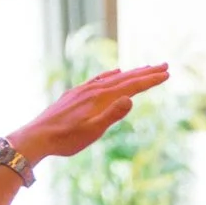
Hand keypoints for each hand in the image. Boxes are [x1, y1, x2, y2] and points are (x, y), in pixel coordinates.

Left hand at [12, 63, 169, 165]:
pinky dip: (111, 74)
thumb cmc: (66, 138)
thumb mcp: (93, 131)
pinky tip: (114, 73)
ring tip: (144, 69)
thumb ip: (112, 115)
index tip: (167, 74)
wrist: (38, 136)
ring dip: (131, 72)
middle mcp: (94, 89)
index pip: (132, 86)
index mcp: (101, 98)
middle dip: (146, 72)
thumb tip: (131, 100)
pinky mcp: (77, 93)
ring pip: (113, 77)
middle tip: (165, 66)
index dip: (150, 80)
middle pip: (125, 77)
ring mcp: (84, 90)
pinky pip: (99, 79)